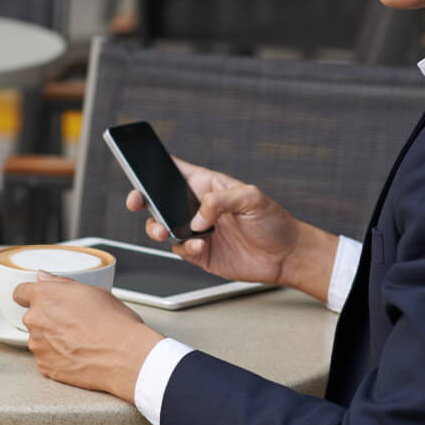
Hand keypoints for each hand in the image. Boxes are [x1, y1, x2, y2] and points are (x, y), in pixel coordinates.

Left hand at [13, 273, 163, 403]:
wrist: (124, 357)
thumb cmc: (114, 324)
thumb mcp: (94, 291)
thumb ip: (62, 283)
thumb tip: (46, 278)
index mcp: (45, 296)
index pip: (21, 292)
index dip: (30, 295)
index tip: (38, 299)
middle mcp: (35, 320)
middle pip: (32, 316)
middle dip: (48, 318)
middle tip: (74, 321)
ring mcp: (38, 345)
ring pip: (39, 338)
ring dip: (52, 338)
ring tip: (79, 340)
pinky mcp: (44, 366)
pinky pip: (46, 358)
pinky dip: (57, 357)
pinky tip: (78, 354)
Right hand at [128, 159, 337, 299]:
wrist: (286, 256)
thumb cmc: (273, 221)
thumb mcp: (251, 198)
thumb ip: (220, 201)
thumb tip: (196, 216)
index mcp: (208, 186)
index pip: (175, 171)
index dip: (155, 168)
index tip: (140, 168)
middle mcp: (198, 208)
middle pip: (160, 200)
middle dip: (143, 199)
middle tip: (138, 201)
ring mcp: (197, 231)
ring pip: (163, 227)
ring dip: (158, 228)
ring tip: (165, 231)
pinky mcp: (200, 253)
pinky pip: (181, 250)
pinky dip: (184, 248)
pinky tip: (199, 245)